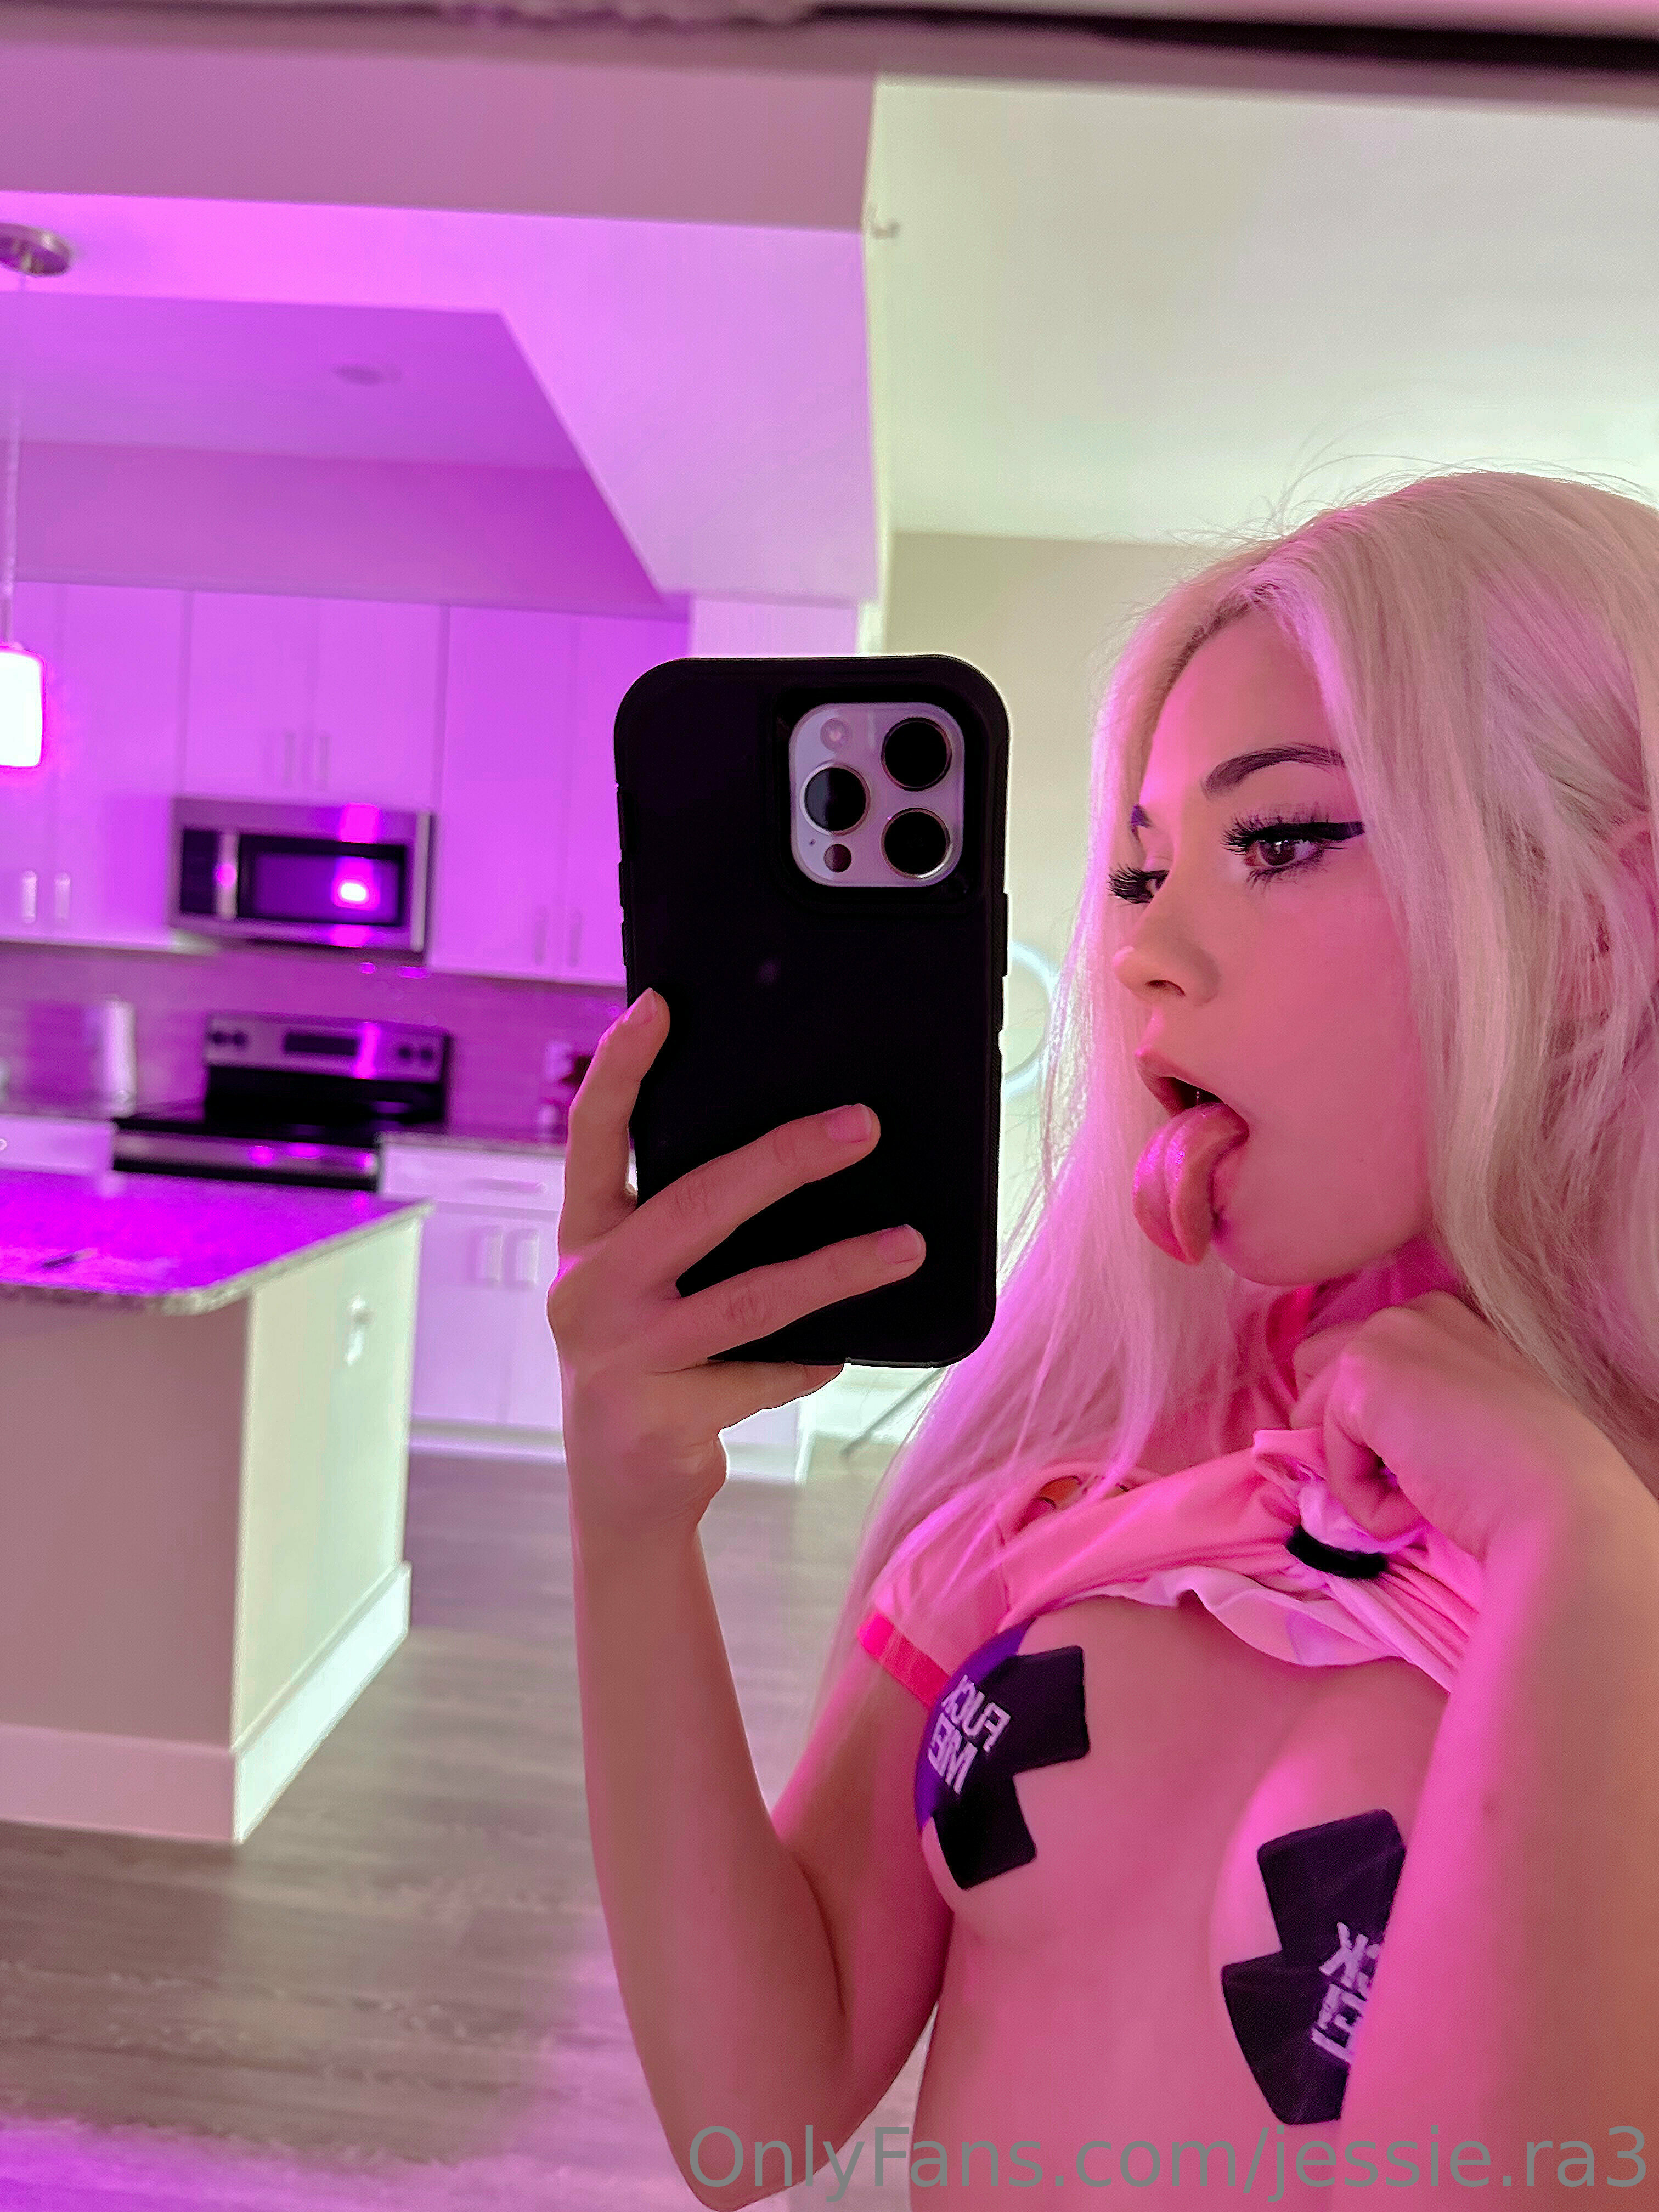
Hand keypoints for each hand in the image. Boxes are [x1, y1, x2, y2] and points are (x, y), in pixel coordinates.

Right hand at [547, 989, 925, 1550]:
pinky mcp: (659, 1417)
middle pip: (694, 1204)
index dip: (622, 1067)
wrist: (621, 1490)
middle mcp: (589, 1287)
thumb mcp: (644, 1282)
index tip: (659, 1003)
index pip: (592, 1135)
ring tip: (907, 1246)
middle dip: (784, 1159)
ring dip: (838, 1269)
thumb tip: (798, 1148)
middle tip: (862, 1126)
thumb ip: (683, 1225)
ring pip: (749, 1298)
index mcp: (584, 1237)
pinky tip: (840, 1351)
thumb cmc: (650, 1358)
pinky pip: (766, 1373)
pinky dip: (811, 1360)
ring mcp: (620, 1355)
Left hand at [1289, 1292, 1640, 1564]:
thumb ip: (1410, 1409)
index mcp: (1441, 1318)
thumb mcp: (1466, 1420)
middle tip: (1413, 1477)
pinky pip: (1329, 1460)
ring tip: (1426, 1490)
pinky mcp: (1361, 1377)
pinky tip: (1423, 1502)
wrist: (1561, 1504)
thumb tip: (1337, 1439)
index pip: (1358, 1363)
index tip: (1426, 1457)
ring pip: (1313, 1418)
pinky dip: (1367, 1501)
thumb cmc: (1529, 1478)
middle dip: (1344, 1434)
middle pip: (1316, 1374)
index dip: (1371, 1422)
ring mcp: (1382, 1337)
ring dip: (1358, 1471)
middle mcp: (1408, 1313)